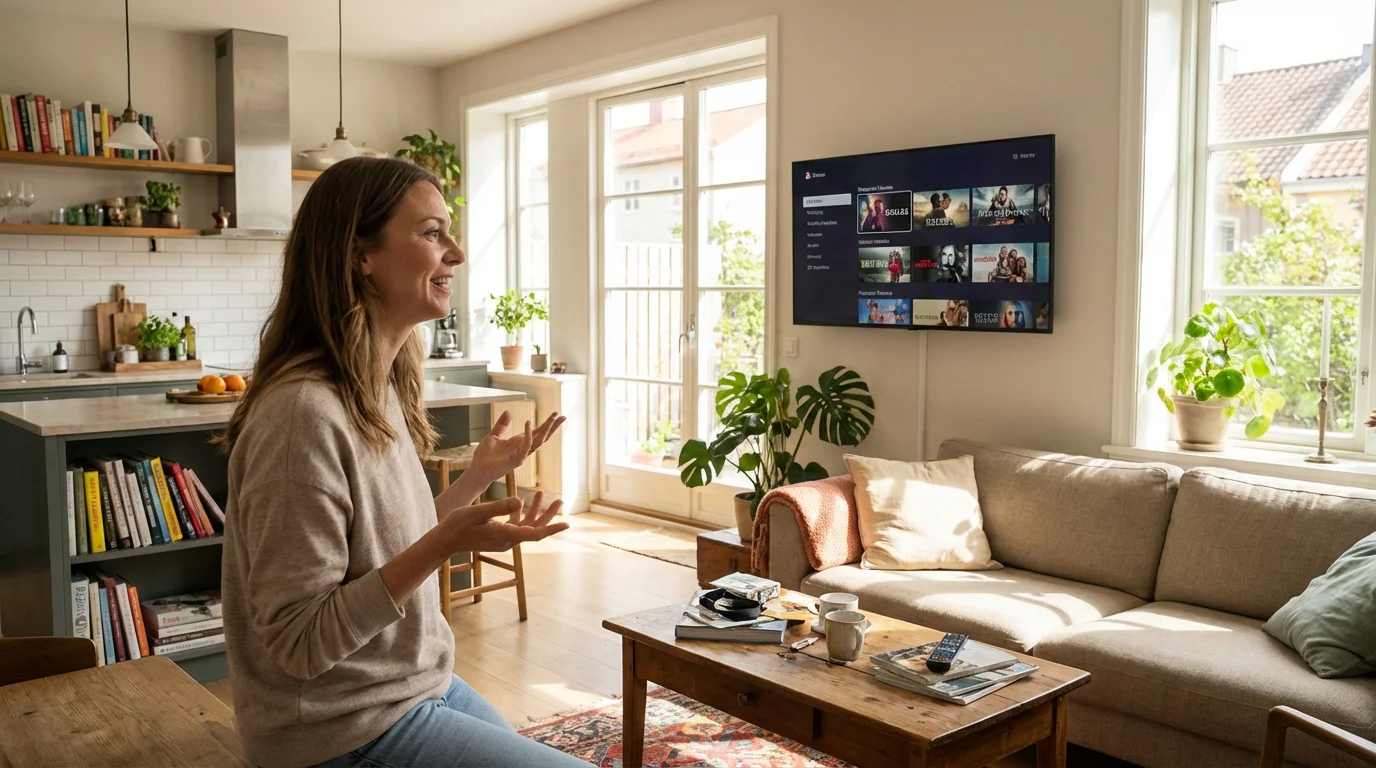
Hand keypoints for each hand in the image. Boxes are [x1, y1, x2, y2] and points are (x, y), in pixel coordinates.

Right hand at [431, 492, 566, 554]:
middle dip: (548, 514)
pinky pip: (516, 525)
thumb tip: (520, 501)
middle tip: (560, 500)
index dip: (552, 528)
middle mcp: (508, 540)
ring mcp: (503, 539)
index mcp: (505, 535)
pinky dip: (522, 513)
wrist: (445, 540)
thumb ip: (499, 506)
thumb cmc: (459, 525)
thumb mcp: (478, 512)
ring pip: (526, 525)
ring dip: (535, 511)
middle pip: (535, 528)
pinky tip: (522, 501)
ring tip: (541, 493)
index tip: (567, 524)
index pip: (535, 533)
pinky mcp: (499, 536)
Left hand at [469, 410, 566, 484]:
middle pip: (542, 436)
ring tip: (553, 418)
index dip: (547, 424)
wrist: (477, 469)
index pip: (536, 432)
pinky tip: (528, 423)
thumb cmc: (484, 456)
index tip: (556, 415)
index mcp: (519, 442)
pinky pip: (525, 446)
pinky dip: (527, 435)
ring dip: (546, 429)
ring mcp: (521, 454)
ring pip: (538, 440)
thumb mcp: (493, 435)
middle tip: (563, 416)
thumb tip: (508, 412)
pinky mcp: (516, 459)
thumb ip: (502, 424)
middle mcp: (522, 448)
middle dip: (553, 426)